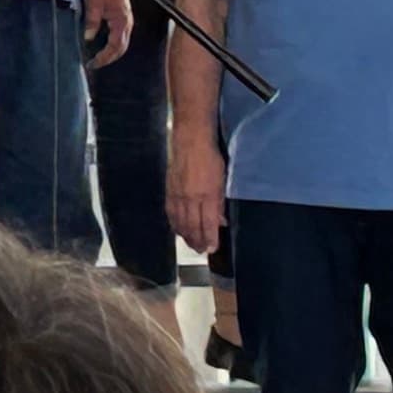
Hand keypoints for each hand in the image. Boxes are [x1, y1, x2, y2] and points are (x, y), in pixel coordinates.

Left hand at [83, 0, 132, 67]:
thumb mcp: (93, 4)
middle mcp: (127, 24)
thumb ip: (92, 23)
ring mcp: (127, 21)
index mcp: (121, 22)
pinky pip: (121, 37)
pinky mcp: (124, 18)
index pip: (114, 47)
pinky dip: (113, 45)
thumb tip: (88, 39)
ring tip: (98, 58)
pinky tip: (103, 46)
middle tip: (94, 64)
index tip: (93, 63)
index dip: (104, 58)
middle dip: (108, 59)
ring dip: (111, 53)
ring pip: (122, 44)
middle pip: (120, 49)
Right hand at [167, 130, 226, 253]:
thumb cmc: (211, 158)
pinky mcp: (169, 189)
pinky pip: (171, 211)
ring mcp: (178, 194)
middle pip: (193, 226)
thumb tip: (220, 221)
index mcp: (208, 196)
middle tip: (201, 251)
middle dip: (197, 241)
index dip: (210, 239)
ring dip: (185, 235)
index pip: (208, 224)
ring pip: (180, 221)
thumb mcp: (222, 180)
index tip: (212, 249)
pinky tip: (177, 228)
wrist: (190, 140)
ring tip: (190, 244)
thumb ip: (220, 202)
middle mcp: (192, 198)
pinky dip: (174, 222)